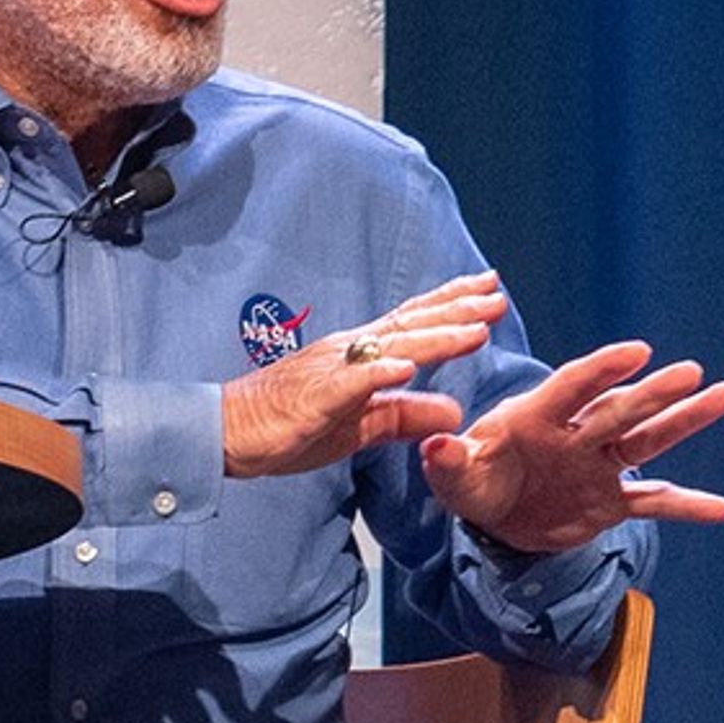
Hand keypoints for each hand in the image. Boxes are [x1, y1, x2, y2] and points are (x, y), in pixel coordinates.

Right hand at [221, 274, 506, 477]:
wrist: (226, 433)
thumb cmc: (287, 423)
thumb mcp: (361, 425)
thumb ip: (405, 415)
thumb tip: (453, 413)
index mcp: (359, 356)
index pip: (413, 323)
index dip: (452, 306)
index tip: (490, 289)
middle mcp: (348, 352)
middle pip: (411, 325)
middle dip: (457, 310)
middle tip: (497, 294)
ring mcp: (330, 372)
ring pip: (389, 348)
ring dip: (433, 338)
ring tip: (474, 330)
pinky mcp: (312, 399)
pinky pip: (347, 384)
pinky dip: (377, 374)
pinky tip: (405, 369)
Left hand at [418, 340, 723, 551]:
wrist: (495, 515)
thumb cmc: (472, 480)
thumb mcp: (454, 475)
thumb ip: (450, 460)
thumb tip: (435, 445)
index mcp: (535, 418)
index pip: (571, 387)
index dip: (601, 370)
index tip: (636, 352)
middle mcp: (576, 434)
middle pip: (619, 410)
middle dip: (654, 392)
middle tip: (692, 372)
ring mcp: (599, 465)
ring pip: (648, 439)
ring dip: (685, 420)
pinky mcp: (611, 501)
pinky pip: (656, 502)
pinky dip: (691, 506)